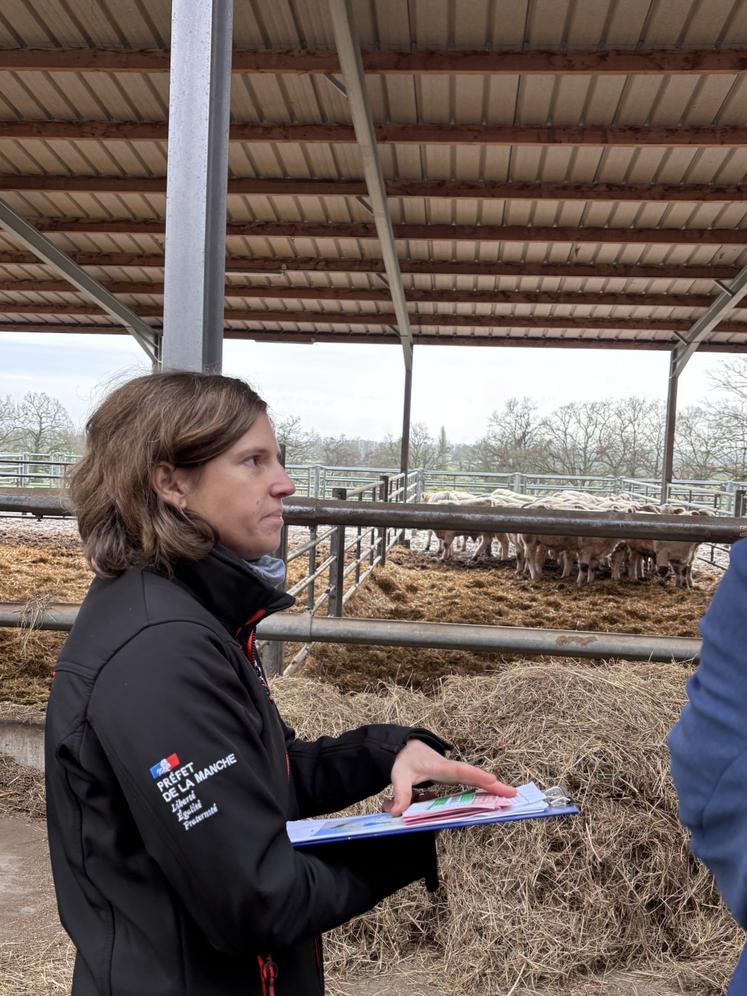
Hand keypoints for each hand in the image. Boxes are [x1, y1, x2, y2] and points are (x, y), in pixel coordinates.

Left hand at [383, 738, 516, 816]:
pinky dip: (478, 794)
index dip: (476, 776)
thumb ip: (400, 793)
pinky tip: (486, 797)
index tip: (493, 780)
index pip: (460, 771)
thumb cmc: (405, 760)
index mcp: (440, 767)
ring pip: (473, 784)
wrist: (406, 749)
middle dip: (493, 786)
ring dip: (490, 790)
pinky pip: (465, 789)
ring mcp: (453, 776)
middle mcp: (450, 771)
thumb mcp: (399, 775)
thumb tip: (398, 813)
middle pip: (474, 779)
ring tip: (510, 796)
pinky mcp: (451, 782)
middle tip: (513, 794)